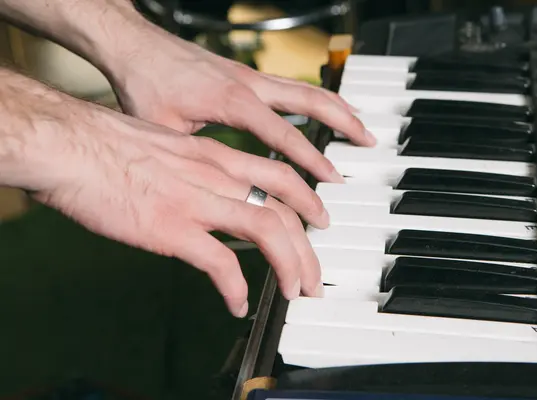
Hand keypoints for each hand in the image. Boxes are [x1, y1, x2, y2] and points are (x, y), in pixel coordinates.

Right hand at [18, 91, 326, 317]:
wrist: (70, 143)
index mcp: (216, 156)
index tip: (318, 219)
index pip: (280, 176)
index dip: (307, 201)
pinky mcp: (172, 227)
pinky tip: (237, 304)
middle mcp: (216, 176)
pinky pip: (220, 263)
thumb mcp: (168, 146)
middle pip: (283, 210)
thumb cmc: (108, 144)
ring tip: (295, 291)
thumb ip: (195, 169)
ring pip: (268, 232)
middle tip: (315, 274)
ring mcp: (197, 202)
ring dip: (290, 266)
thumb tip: (207, 192)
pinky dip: (236, 287)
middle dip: (309, 247)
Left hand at [107, 31, 375, 182]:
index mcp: (233, 101)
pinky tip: (322, 109)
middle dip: (344, 122)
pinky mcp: (245, 74)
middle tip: (368, 143)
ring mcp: (250, 76)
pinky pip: (292, 84)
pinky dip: (316, 97)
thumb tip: (213, 194)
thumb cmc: (145, 84)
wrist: (133, 45)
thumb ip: (197, 162)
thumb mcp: (166, 132)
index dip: (311, 158)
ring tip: (360, 125)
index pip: (284, 133)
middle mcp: (249, 85)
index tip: (334, 178)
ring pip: (307, 87)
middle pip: (311, 100)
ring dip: (337, 106)